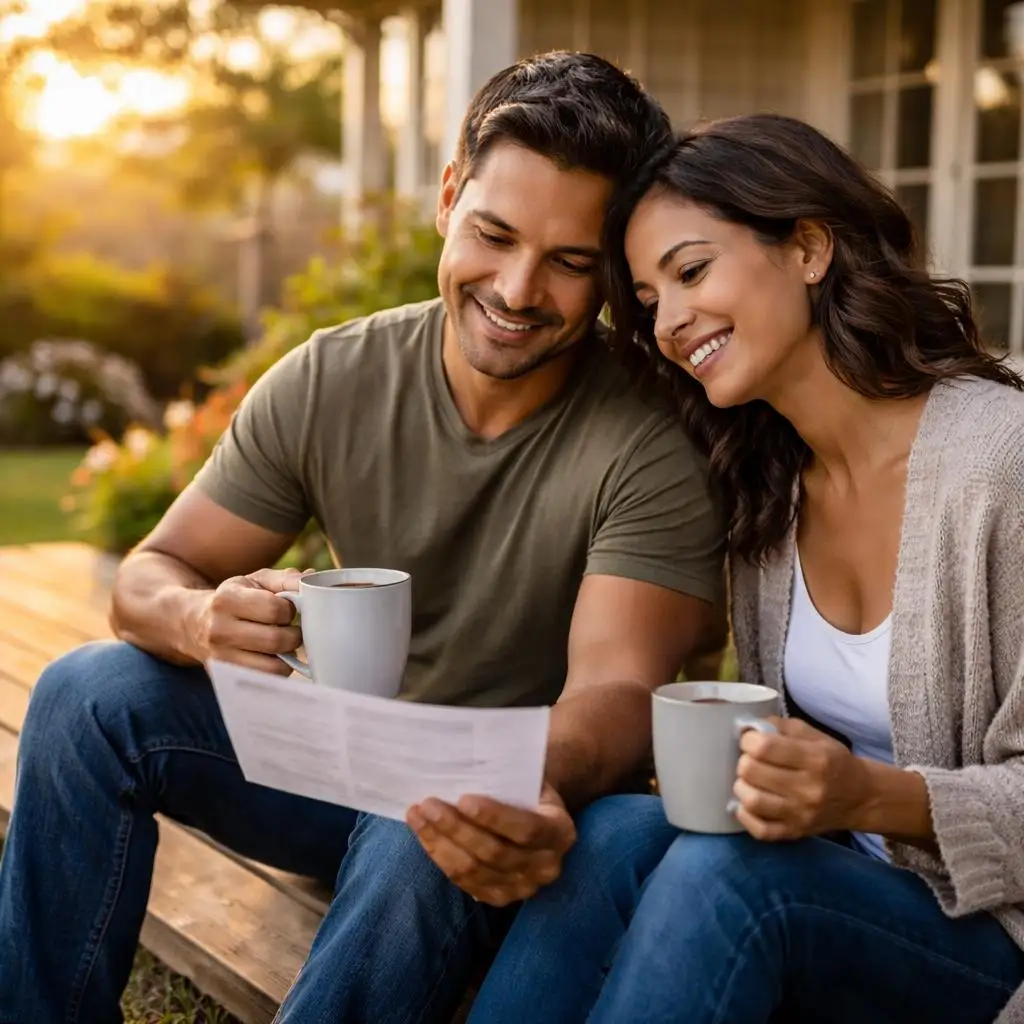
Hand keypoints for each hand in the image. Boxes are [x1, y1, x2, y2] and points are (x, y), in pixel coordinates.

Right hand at [195, 567, 308, 674]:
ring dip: (287, 656)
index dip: (290, 610)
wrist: (194, 624)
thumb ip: (286, 579)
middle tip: (291, 630)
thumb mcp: (255, 581)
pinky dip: (277, 671)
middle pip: (276, 640)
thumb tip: (312, 578)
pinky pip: (266, 681)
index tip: (288, 610)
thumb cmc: (235, 599)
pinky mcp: (225, 678)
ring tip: (283, 645)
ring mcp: (221, 658)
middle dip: (293, 636)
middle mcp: (219, 630)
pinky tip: (273, 658)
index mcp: (227, 599)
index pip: (275, 610)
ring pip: (273, 666)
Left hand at [406, 783, 576, 905]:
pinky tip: (425, 834)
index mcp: (560, 832)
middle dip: (456, 828)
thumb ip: (509, 776)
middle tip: (428, 804)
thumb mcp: (529, 778)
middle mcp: (546, 866)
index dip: (494, 816)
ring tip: (418, 815)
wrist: (537, 814)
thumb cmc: (527, 788)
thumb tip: (466, 762)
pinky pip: (464, 882)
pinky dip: (440, 856)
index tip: (463, 798)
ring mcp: (523, 887)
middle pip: (495, 853)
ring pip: (474, 871)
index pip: (526, 829)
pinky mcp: (499, 897)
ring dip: (441, 842)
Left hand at [732, 717, 873, 840]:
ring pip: (752, 801)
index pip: (765, 747)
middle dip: (744, 761)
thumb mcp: (814, 736)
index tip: (750, 740)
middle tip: (750, 760)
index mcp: (815, 759)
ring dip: (742, 786)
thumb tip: (747, 728)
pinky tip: (748, 803)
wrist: (860, 798)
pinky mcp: (794, 833)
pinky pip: (759, 830)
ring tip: (749, 780)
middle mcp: (808, 789)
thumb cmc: (833, 761)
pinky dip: (746, 815)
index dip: (749, 740)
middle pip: (752, 772)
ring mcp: (801, 815)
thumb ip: (781, 726)